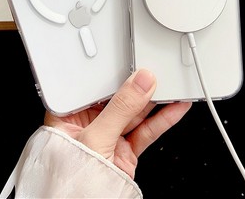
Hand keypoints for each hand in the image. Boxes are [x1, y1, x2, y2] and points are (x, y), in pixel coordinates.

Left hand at [44, 69, 191, 178]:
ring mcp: (109, 136)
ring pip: (135, 113)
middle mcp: (89, 123)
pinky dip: (162, 119)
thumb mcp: (95, 138)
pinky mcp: (125, 149)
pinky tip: (174, 108)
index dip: (115, 73)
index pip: (95, 86)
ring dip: (155, 100)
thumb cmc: (71, 179)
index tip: (135, 64)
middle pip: (118, 98)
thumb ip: (120, 109)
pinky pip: (146, 130)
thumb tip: (140, 83)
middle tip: (158, 73)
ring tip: (171, 86)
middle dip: (140, 87)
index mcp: (70, 114)